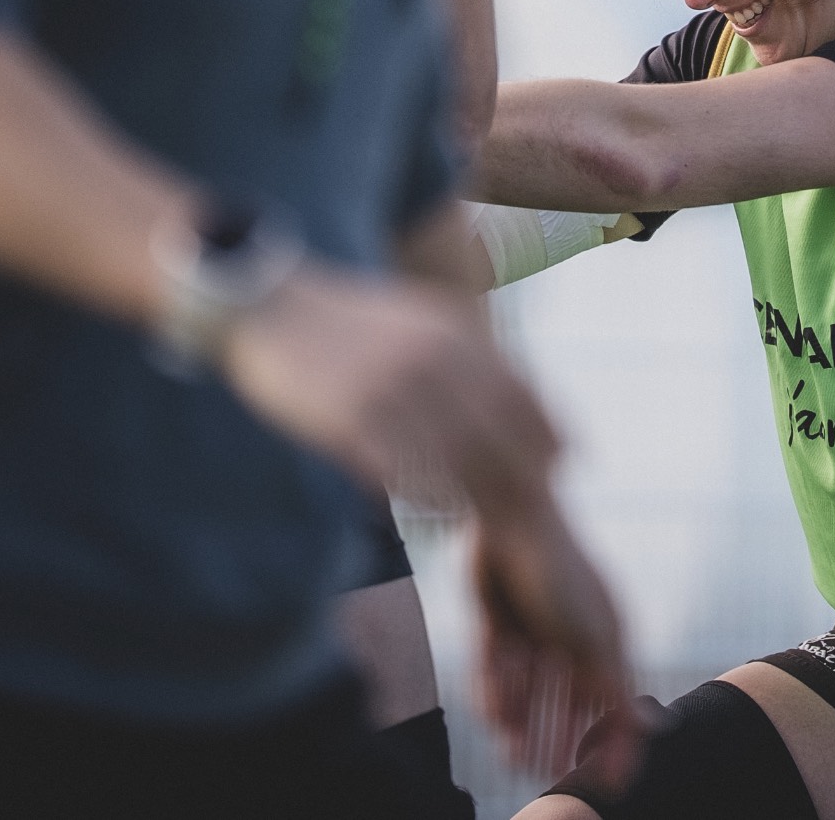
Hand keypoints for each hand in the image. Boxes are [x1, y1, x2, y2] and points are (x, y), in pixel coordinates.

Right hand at [221, 263, 554, 512]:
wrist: (267, 308)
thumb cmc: (349, 323)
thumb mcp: (419, 318)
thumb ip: (468, 352)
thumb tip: (519, 388)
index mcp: (451, 334)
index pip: (520, 393)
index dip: (548, 433)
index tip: (567, 464)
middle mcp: (430, 361)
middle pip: (495, 435)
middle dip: (521, 477)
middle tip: (536, 511)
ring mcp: (391, 392)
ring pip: (454, 462)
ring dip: (479, 499)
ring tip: (494, 525)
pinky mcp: (351, 422)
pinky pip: (401, 474)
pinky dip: (425, 498)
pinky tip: (438, 516)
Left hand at [474, 506, 643, 781]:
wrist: (506, 518)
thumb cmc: (560, 571)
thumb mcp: (595, 637)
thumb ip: (614, 687)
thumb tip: (646, 731)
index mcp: (604, 636)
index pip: (613, 698)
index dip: (613, 739)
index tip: (608, 781)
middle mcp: (570, 637)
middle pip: (566, 700)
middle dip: (558, 736)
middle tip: (547, 774)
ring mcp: (532, 631)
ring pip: (528, 691)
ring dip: (524, 724)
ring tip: (514, 756)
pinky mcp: (496, 624)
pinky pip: (496, 671)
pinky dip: (497, 694)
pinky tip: (495, 718)